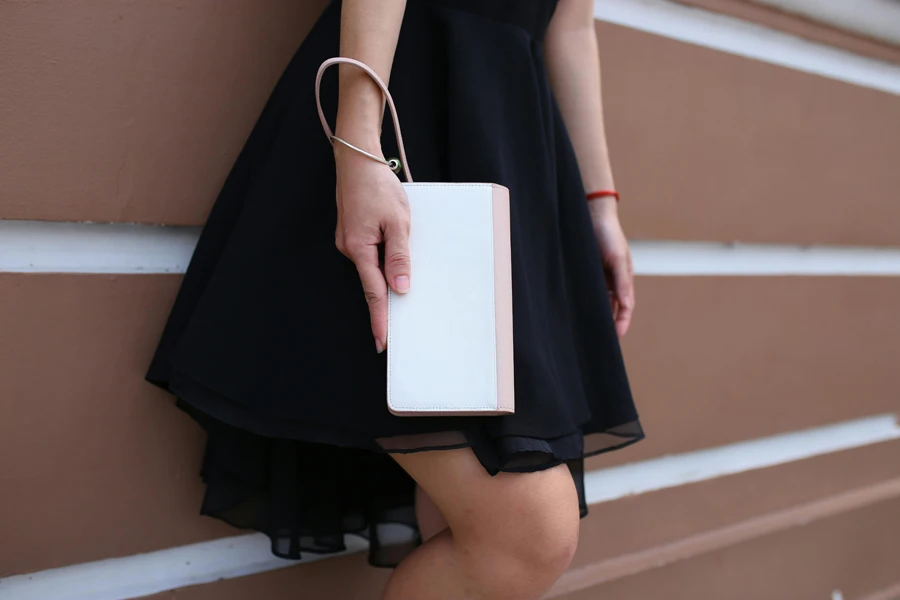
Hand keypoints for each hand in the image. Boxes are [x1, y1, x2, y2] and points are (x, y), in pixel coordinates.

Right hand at [334, 145, 410, 353]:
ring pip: (373, 266)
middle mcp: (350, 249)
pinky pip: (371, 253)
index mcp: (359, 249)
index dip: (380, 319)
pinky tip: (394, 248)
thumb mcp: (398, 221)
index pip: (374, 293)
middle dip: (388, 299)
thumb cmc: (377, 186)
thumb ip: (399, 257)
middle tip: (404, 320)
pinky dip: (383, 257)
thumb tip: (400, 288)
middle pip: (373, 281)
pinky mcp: (353, 233)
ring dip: (388, 271)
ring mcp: (349, 241)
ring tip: (404, 266)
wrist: (356, 159)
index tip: (383, 342)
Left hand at [587, 198, 634, 337]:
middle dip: (607, 323)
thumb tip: (627, 305)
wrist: (591, 214)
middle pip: (611, 308)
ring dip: (594, 315)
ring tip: (586, 332)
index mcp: (624, 279)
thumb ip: (623, 282)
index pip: (625, 307)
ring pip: (597, 302)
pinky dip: (581, 302)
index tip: (616, 337)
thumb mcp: (619, 258)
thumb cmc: (609, 234)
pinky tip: (575, 313)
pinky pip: (584, 292)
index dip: (622, 323)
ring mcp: (597, 278)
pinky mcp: (584, 273)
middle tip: (600, 341)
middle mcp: (611, 281)